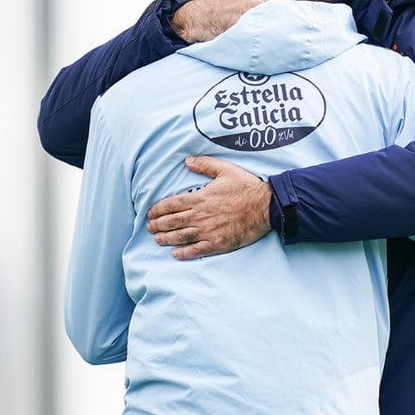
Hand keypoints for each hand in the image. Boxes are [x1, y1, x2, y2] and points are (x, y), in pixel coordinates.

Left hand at [147, 156, 271, 259]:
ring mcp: (208, 231)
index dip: (158, 209)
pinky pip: (196, 250)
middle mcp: (200, 216)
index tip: (151, 212)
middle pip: (172, 222)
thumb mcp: (225, 169)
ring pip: (180, 237)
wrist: (265, 206)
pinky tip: (176, 254)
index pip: (172, 205)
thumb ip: (204, 164)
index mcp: (200, 198)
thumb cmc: (246, 187)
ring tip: (157, 239)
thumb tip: (187, 161)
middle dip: (158, 225)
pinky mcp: (218, 243)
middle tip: (149, 227)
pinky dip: (184, 253)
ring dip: (166, 239)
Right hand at [172, 0, 287, 41]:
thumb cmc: (217, 2)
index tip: (277, 6)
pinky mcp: (250, 15)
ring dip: (278, 17)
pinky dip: (271, 25)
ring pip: (279, 9)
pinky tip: (266, 30)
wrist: (199, 17)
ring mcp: (252, 1)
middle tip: (275, 18)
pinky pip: (270, 20)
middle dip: (281, 7)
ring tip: (270, 25)